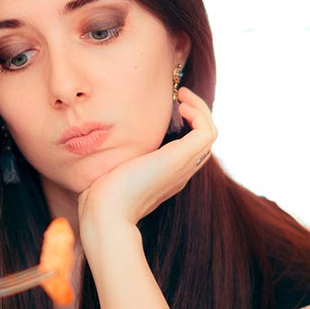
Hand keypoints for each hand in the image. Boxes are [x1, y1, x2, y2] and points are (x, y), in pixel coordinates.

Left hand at [78, 86, 216, 241]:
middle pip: (203, 140)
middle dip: (196, 114)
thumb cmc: (100, 197)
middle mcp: (179, 173)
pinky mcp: (180, 159)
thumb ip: (117, 161)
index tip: (169, 109)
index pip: (188, 150)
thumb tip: (101, 146)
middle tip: (179, 97)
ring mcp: (182, 167)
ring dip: (200, 109)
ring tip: (182, 96)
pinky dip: (199, 114)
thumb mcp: (112, 172)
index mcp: (165, 177)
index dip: (185, 126)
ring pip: (209, 134)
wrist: (105, 212)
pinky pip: (207, 132)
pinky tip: (181, 106)